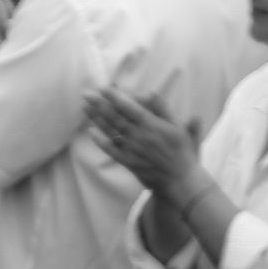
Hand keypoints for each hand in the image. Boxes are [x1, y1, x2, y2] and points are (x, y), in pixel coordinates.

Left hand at [84, 88, 204, 197]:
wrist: (181, 181)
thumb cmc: (183, 153)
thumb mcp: (178, 128)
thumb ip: (164, 109)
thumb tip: (151, 92)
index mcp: (151, 125)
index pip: (129, 107)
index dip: (114, 97)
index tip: (102, 88)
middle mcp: (139, 136)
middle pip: (115, 117)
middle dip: (99, 104)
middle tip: (86, 93)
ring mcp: (132, 150)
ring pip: (111, 131)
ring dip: (96, 118)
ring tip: (84, 107)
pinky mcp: (129, 162)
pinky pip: (112, 150)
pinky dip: (100, 141)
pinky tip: (91, 132)